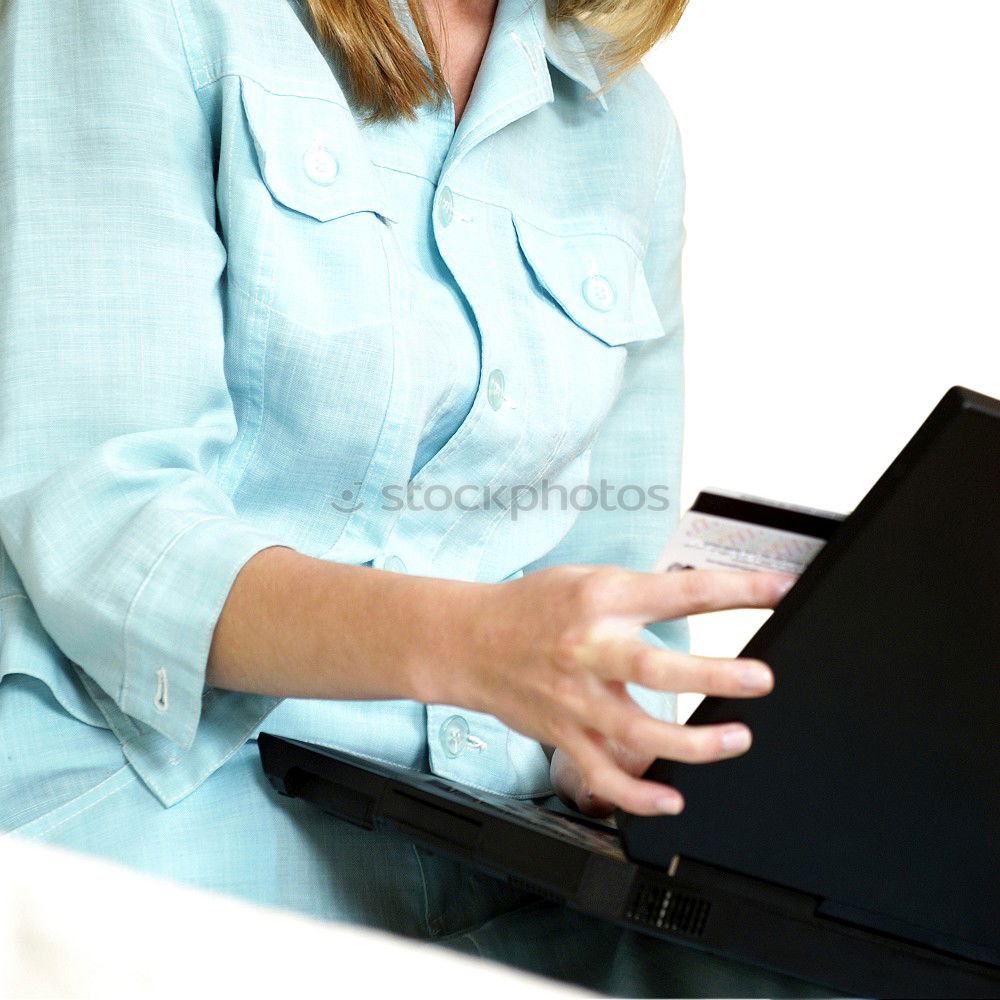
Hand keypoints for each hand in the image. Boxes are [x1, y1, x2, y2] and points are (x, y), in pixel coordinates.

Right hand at [442, 565, 792, 816]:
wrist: (468, 641)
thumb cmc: (531, 607)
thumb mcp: (587, 580)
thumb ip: (640, 593)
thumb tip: (700, 596)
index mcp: (602, 599)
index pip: (680, 590)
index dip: (736, 590)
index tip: (778, 591)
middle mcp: (589, 648)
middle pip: (657, 667)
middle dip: (715, 676)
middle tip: (761, 679)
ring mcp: (576, 697)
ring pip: (637, 731)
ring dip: (692, 744)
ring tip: (736, 740)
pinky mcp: (563, 733)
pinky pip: (603, 774)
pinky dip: (638, 795)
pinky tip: (672, 800)